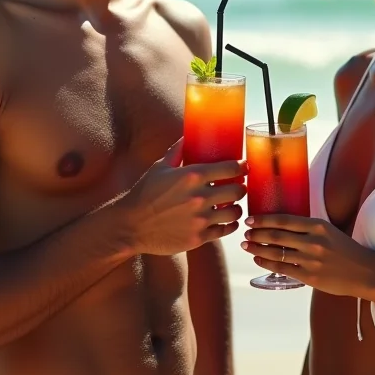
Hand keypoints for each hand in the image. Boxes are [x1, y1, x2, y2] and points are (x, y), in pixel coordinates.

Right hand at [121, 138, 247, 256]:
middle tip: (239, 187)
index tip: (244, 167)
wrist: (130, 225)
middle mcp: (199, 197)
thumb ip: (177, 151)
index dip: (241, 167)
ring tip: (232, 205)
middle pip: (237, 191)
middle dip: (241, 188)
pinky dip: (230, 225)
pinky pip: (225, 231)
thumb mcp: (160, 167)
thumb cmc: (144, 193)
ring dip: (236, 207)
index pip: (230, 168)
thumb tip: (187, 136)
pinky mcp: (198, 238)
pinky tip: (228, 221)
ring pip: (235, 212)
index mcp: (192, 176)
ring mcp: (200, 219)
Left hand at [242, 214, 374, 298]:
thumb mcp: (328, 231)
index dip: (264, 220)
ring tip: (246, 246)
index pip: (283, 220)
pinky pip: (282, 268)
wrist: (365, 272)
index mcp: (318, 226)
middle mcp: (313, 241)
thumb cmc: (345, 250)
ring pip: (276, 252)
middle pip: (276, 235)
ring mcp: (311, 260)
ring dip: (257, 249)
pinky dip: (267, 263)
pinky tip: (258, 260)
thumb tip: (280, 226)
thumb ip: (307, 228)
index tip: (250, 219)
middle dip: (256, 234)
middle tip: (244, 233)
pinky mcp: (310, 277)